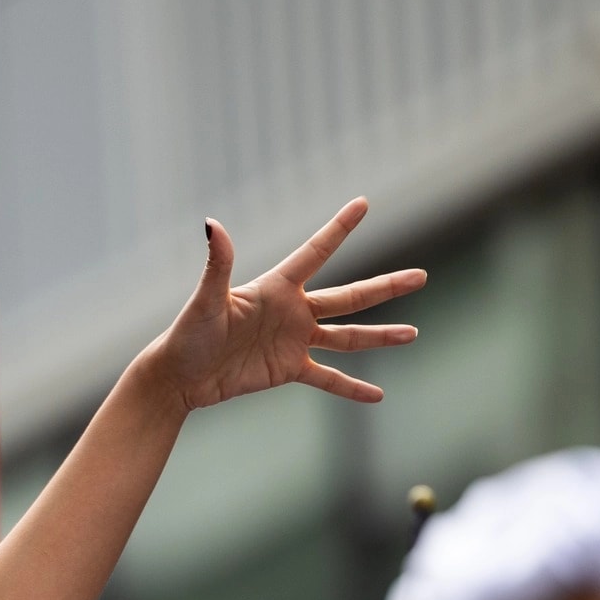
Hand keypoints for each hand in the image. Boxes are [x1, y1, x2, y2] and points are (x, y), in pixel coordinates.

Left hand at [143, 198, 425, 410]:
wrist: (179, 377)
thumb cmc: (187, 334)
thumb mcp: (205, 301)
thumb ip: (217, 264)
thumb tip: (212, 224)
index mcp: (276, 288)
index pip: (315, 252)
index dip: (339, 229)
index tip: (363, 203)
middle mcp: (292, 311)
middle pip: (348, 297)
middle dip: (385, 287)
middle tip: (420, 277)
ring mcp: (293, 341)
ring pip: (347, 337)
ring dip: (380, 336)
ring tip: (413, 333)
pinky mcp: (288, 370)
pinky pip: (327, 378)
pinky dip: (351, 387)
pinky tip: (377, 396)